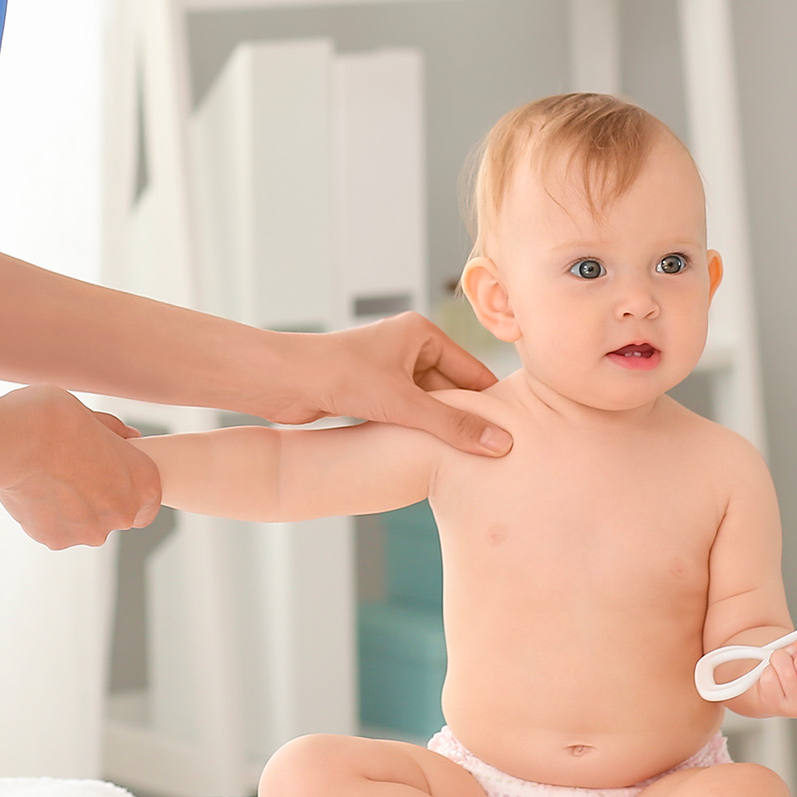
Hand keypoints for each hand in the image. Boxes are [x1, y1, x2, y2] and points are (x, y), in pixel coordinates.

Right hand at [0, 385, 161, 548]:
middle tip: (72, 473)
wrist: (15, 440)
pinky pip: (55, 530)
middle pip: (114, 515)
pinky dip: (46, 516)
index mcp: (143, 483)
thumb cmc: (54, 419)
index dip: (128, 492)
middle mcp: (122, 514)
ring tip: (48, 479)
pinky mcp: (56, 541)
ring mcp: (88, 532)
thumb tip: (131, 438)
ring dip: (70, 510)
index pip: (148, 503)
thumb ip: (116, 434)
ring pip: (82, 526)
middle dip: (96, 500)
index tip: (110, 479)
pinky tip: (34, 490)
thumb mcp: (94, 416)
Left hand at [263, 312, 512, 456]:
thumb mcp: (403, 403)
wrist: (281, 380)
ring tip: (467, 463)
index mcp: (422, 334)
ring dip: (440, 430)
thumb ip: (452, 426)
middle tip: (493, 456)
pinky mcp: (371, 393)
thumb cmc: (338, 375)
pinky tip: (429, 458)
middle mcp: (408, 348)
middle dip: (466, 420)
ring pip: (429, 407)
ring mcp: (389, 371)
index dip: (492, 403)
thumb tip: (499, 444)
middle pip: (452, 391)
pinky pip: (407, 415)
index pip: (473, 371)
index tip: (514, 435)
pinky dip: (417, 434)